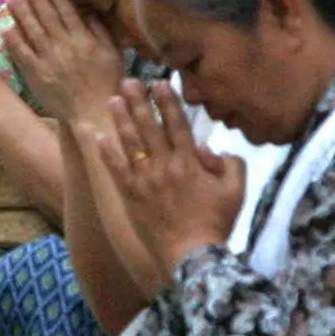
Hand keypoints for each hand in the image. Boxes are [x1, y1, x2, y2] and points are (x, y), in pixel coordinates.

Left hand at [2, 0, 123, 131]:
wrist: (92, 113)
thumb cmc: (106, 84)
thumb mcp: (113, 55)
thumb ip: (101, 32)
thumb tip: (89, 11)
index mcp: (85, 40)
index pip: (67, 12)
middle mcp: (65, 47)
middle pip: (47, 16)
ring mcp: (49, 60)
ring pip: (33, 31)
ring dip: (21, 12)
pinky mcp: (36, 74)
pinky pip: (22, 54)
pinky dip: (14, 40)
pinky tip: (5, 26)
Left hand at [93, 79, 243, 281]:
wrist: (193, 255)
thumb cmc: (216, 222)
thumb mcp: (236, 191)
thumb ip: (230, 164)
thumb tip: (209, 147)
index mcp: (190, 163)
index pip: (178, 124)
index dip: (168, 102)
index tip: (159, 83)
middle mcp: (165, 166)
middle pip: (149, 127)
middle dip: (139, 102)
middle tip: (128, 81)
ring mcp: (146, 180)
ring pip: (130, 143)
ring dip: (121, 119)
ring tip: (112, 99)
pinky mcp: (131, 195)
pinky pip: (116, 169)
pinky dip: (107, 152)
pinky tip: (98, 135)